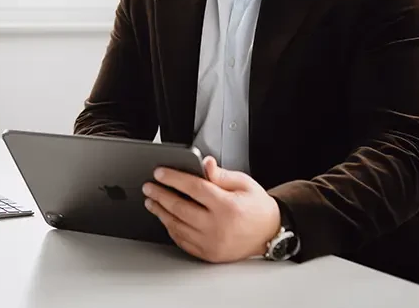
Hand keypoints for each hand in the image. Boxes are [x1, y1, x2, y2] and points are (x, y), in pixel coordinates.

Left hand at [142, 156, 280, 262]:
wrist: (269, 233)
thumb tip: (204, 163)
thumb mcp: (243, 183)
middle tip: (149, 187)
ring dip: (161, 212)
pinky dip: (171, 229)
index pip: (193, 188)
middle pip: (180, 208)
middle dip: (160, 195)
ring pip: (178, 226)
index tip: (160, 172)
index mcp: (227, 206)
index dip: (173, 178)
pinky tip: (165, 218)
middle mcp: (218, 227)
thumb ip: (220, 174)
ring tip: (152, 201)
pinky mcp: (209, 254)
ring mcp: (212, 243)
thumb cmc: (256, 207)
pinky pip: (183, 241)